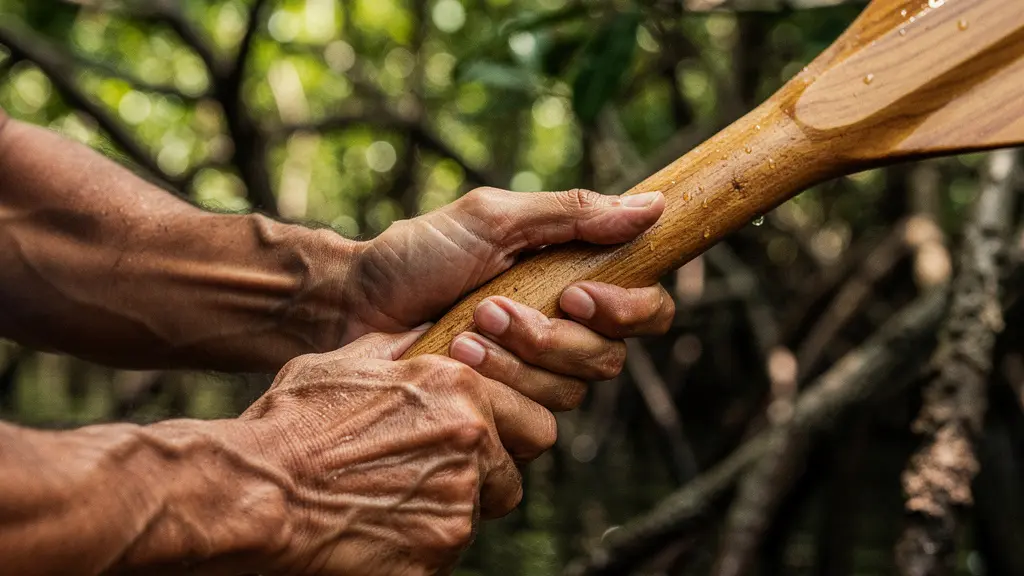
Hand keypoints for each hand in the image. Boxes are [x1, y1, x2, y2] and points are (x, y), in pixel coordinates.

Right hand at [240, 326, 553, 574]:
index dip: (504, 437)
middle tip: (440, 483)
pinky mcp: (437, 552)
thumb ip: (398, 351)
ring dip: (445, 513)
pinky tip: (376, 530)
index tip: (476, 447)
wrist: (256, 490)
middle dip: (487, 481)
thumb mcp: (345, 363)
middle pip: (512, 476)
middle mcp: (472, 438)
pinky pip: (446, 554)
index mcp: (459, 387)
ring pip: (477, 516)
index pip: (530, 421)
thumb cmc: (291, 423)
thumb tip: (423, 335)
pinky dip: (420, 548)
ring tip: (388, 503)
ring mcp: (458, 499)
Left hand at [348, 187, 675, 410]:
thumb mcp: (493, 219)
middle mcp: (562, 335)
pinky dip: (494, 389)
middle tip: (493, 309)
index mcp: (572, 284)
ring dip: (514, 360)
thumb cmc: (417, 255)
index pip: (647, 310)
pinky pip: (532, 425)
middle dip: (550, 339)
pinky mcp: (503, 415)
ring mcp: (531, 379)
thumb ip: (570, 215)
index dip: (628, 311)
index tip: (575, 295)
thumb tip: (653, 207)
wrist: (350, 304)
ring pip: (569, 394)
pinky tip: (453, 362)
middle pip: (608, 360)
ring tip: (462, 332)